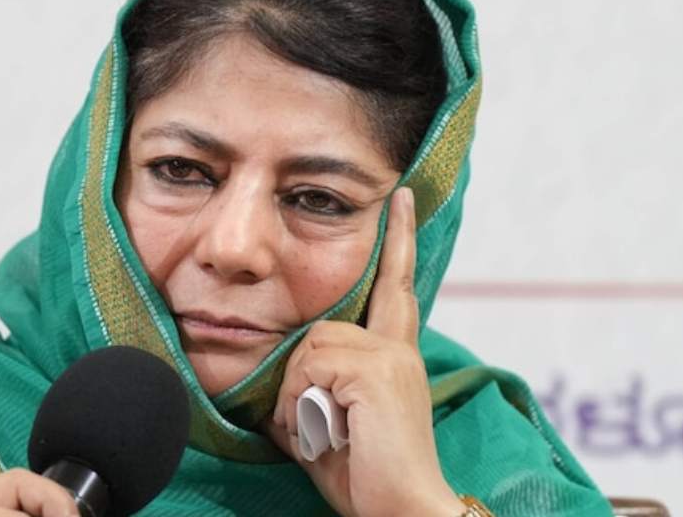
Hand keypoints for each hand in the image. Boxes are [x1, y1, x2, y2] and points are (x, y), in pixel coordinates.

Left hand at [263, 187, 467, 516]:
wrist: (402, 510)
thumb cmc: (363, 474)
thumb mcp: (330, 421)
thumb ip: (314, 384)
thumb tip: (280, 372)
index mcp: (393, 356)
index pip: (394, 286)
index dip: (398, 241)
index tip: (402, 196)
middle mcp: (397, 348)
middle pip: (319, 330)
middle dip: (299, 383)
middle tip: (324, 433)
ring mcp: (389, 356)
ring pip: (308, 350)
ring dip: (296, 401)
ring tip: (325, 437)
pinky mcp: (377, 370)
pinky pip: (309, 368)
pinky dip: (300, 407)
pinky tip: (326, 434)